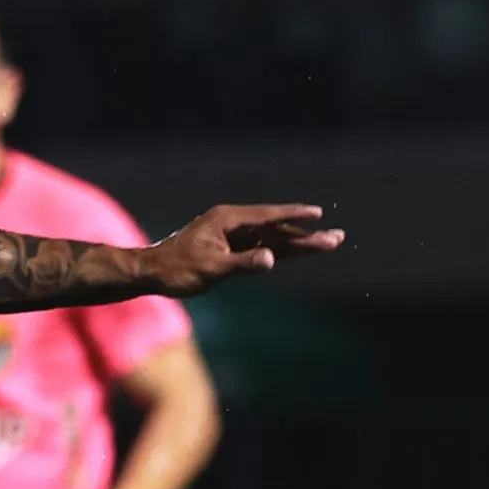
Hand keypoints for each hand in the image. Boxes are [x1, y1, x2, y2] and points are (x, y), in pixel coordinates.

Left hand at [143, 203, 341, 293]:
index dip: (295, 216)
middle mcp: (233, 224)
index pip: (269, 217)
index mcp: (228, 220)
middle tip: (338, 237)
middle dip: (307, 234)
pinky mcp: (230, 249)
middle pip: (277, 228)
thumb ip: (243, 264)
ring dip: (298, 242)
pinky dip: (281, 249)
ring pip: (273, 238)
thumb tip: (271, 259)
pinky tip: (299, 250)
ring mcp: (232, 236)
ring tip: (328, 243)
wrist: (151, 273)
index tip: (318, 215)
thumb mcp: (211, 269)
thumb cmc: (177, 270)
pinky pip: (262, 247)